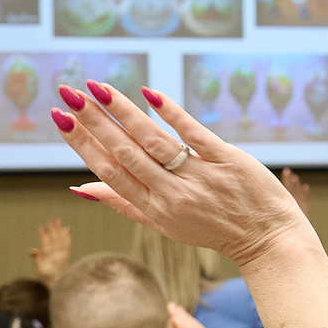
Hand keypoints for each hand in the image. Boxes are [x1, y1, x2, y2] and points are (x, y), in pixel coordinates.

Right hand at [29, 218, 71, 285]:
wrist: (60, 284)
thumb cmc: (47, 278)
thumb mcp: (39, 270)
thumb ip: (36, 259)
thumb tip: (33, 250)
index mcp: (50, 257)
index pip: (46, 243)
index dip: (43, 235)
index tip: (41, 227)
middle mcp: (58, 254)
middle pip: (55, 239)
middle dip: (53, 228)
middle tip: (52, 219)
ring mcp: (64, 254)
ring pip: (62, 239)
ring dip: (60, 229)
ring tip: (58, 220)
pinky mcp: (67, 254)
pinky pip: (67, 242)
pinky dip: (67, 235)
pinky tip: (66, 228)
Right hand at [54, 83, 309, 268]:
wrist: (267, 239)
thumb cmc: (212, 228)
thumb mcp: (163, 224)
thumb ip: (122, 203)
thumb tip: (78, 187)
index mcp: (154, 209)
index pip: (110, 172)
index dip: (83, 145)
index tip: (59, 119)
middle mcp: (173, 194)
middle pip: (126, 153)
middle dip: (94, 122)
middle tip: (68, 94)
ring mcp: (200, 177)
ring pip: (154, 142)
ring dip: (124, 113)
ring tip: (98, 88)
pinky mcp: (228, 161)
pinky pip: (195, 135)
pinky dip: (172, 114)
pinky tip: (149, 94)